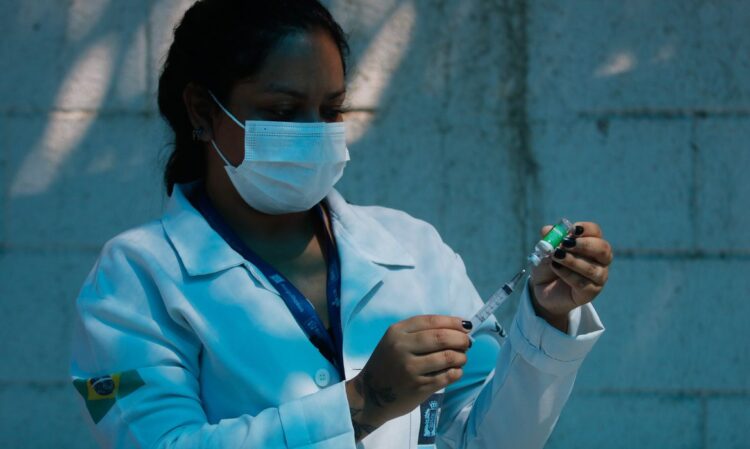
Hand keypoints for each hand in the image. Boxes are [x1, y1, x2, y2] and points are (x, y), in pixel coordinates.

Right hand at [345, 315, 471, 440]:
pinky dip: (457, 372)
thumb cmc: (387, 363)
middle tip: (467, 343)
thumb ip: (420, 332)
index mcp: (396, 332)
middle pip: (441, 338)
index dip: (453, 322)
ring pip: (448, 357)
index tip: (466, 326)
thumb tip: (457, 328)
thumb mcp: (395, 341)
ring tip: (461, 358)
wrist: (370, 394)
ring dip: (461, 356)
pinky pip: (447, 376)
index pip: (431, 321)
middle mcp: (402, 348)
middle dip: (461, 339)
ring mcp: (410, 369)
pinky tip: (455, 371)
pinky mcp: (418, 387)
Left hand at [530, 221, 612, 331]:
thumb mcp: (545, 250)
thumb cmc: (548, 265)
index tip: (572, 229)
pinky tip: (555, 267)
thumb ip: (548, 240)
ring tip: (556, 255)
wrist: (542, 288)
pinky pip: (582, 283)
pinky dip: (567, 274)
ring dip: (573, 261)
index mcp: (591, 244)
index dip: (586, 229)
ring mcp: (598, 278)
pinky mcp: (590, 292)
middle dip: (585, 245)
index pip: (596, 232)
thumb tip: (546, 230)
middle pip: (603, 249)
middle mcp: (600, 260)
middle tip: (566, 243)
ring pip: (593, 269)